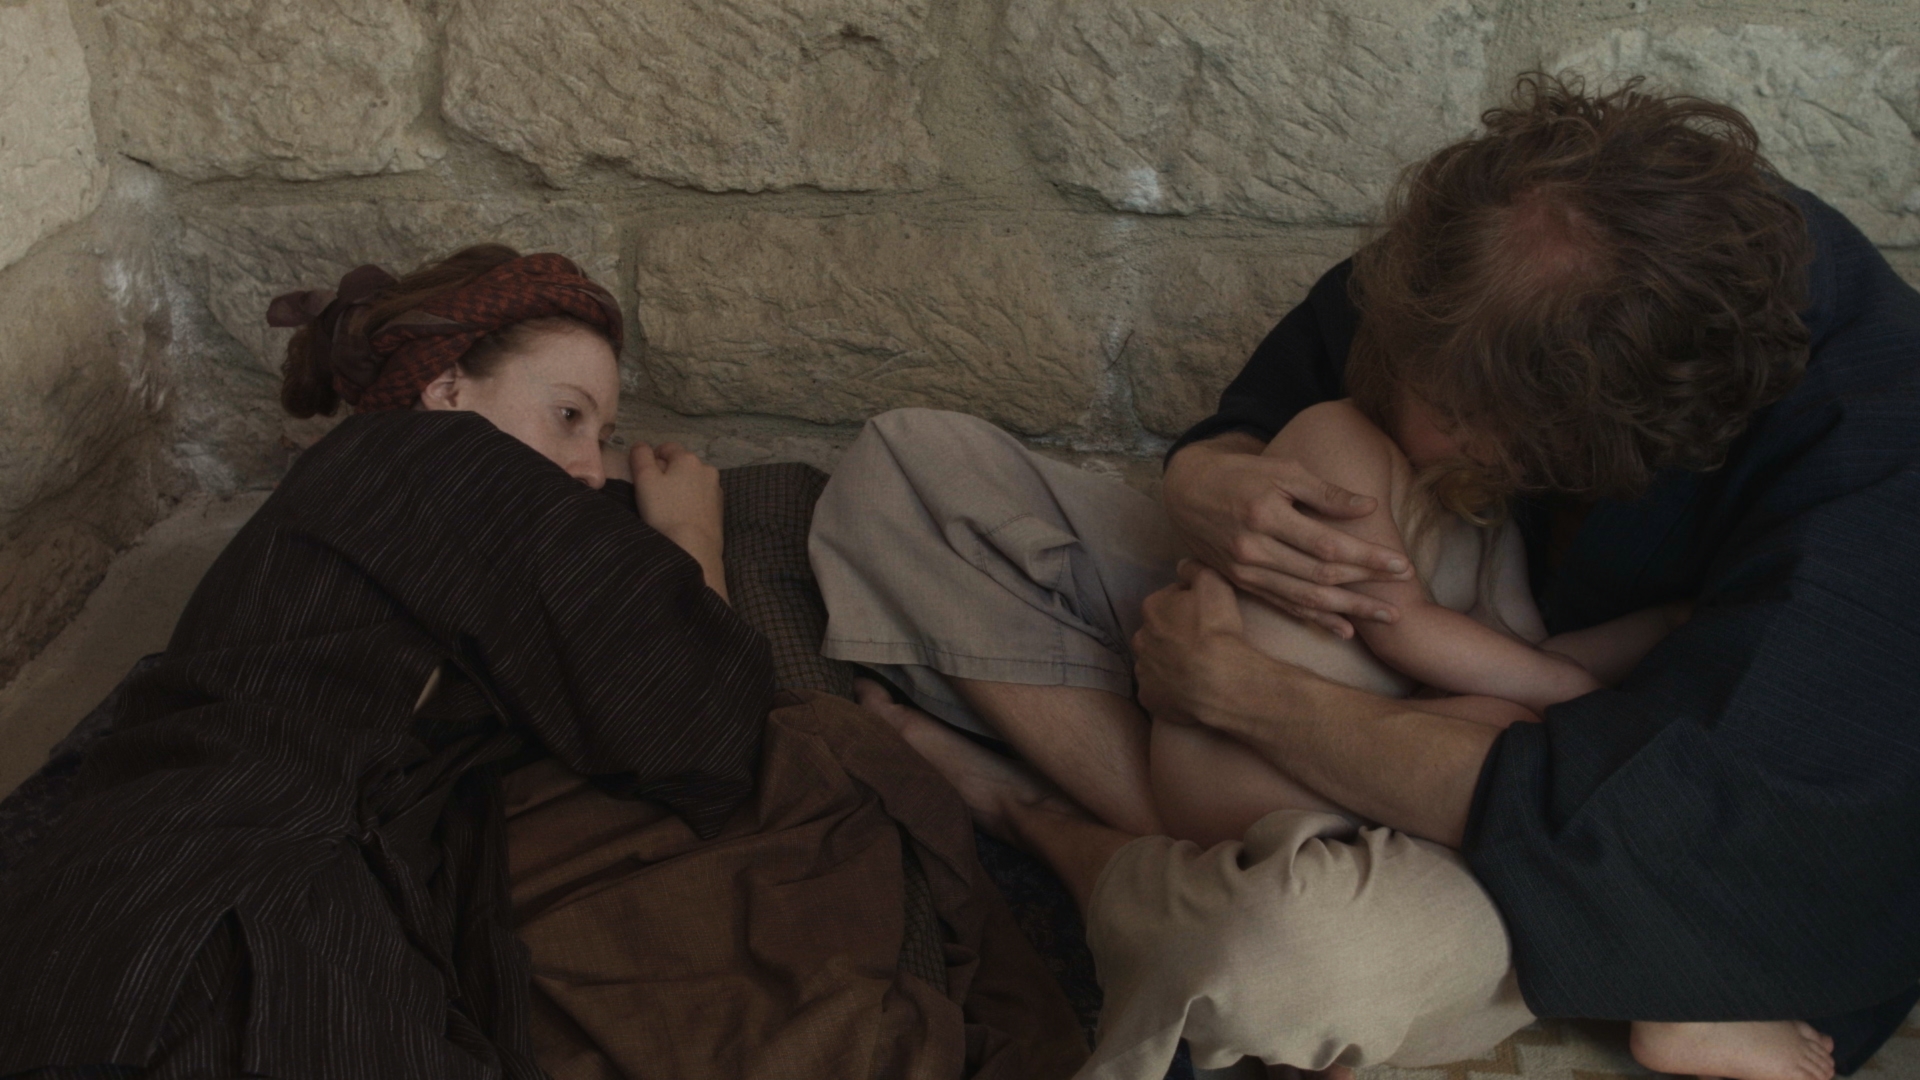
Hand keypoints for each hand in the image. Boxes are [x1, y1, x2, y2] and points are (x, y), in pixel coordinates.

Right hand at [630, 442, 726, 599]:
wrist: (692, 547)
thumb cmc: (664, 511)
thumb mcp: (644, 479)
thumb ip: (640, 456)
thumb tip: (641, 446)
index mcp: (688, 459)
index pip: (666, 448)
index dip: (651, 459)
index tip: (643, 478)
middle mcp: (707, 469)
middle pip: (681, 465)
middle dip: (667, 474)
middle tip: (653, 495)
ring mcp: (716, 490)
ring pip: (692, 481)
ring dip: (680, 488)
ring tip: (668, 508)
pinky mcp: (719, 509)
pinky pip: (700, 498)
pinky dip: (691, 502)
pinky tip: (682, 517)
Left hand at [1132, 561, 1267, 728]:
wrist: (1219, 680)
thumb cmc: (1216, 630)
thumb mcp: (1213, 582)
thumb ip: (1195, 569)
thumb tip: (1183, 565)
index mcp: (1152, 609)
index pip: (1168, 600)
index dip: (1188, 606)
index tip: (1205, 615)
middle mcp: (1141, 639)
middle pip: (1157, 632)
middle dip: (1174, 635)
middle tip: (1200, 642)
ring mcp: (1143, 671)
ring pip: (1155, 662)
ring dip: (1169, 663)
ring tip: (1195, 668)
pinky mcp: (1149, 698)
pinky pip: (1157, 691)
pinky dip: (1169, 690)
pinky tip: (1188, 690)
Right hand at [1163, 435, 1411, 637]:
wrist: (1187, 491)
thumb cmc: (1240, 474)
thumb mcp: (1282, 470)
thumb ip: (1325, 492)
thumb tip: (1369, 507)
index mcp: (1265, 515)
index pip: (1327, 544)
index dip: (1367, 557)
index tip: (1401, 565)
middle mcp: (1253, 549)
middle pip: (1320, 576)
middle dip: (1366, 587)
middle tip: (1403, 595)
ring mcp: (1246, 571)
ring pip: (1305, 598)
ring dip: (1349, 611)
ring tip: (1386, 618)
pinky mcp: (1242, 583)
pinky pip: (1284, 606)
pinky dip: (1315, 620)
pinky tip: (1345, 629)